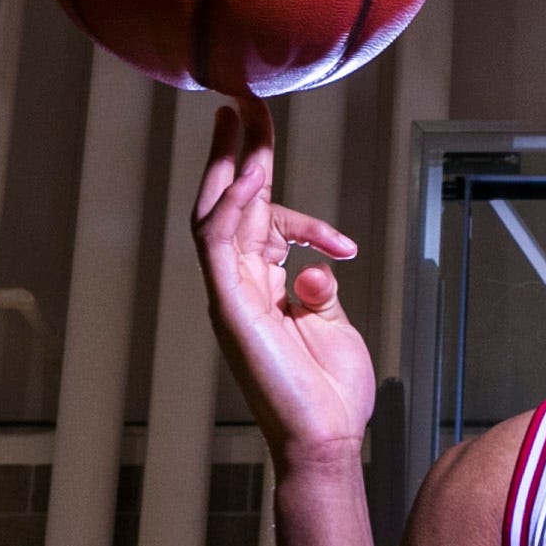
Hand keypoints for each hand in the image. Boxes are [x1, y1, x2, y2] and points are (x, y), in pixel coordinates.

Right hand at [192, 98, 373, 467]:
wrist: (326, 441)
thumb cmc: (329, 392)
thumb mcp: (331, 325)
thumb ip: (320, 289)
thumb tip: (318, 264)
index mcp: (261, 289)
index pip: (261, 224)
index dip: (285, 199)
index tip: (328, 216)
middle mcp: (237, 288)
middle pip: (227, 207)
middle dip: (237, 154)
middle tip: (243, 104)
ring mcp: (229, 297)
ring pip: (214, 217)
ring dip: (230, 167)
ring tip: (246, 122)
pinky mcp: (229, 309)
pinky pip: (217, 247)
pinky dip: (231, 208)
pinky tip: (251, 175)